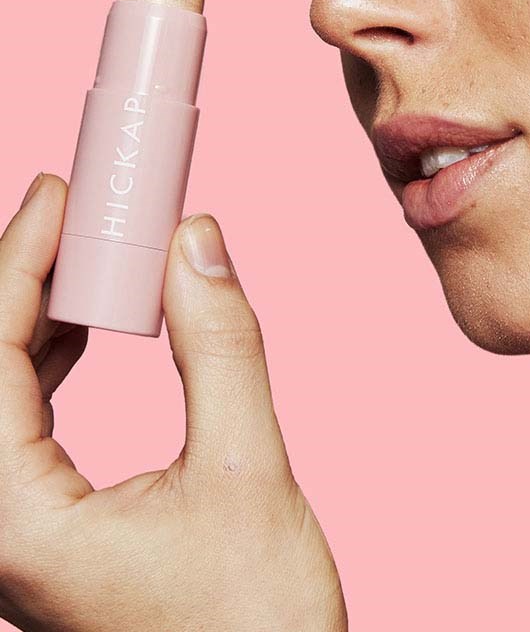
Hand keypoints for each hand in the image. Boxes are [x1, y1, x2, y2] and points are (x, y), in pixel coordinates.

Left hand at [0, 174, 347, 631]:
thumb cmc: (252, 625)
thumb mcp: (246, 469)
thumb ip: (220, 348)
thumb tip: (197, 243)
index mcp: (14, 521)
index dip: (16, 263)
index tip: (54, 193)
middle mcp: (0, 528)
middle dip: (26, 279)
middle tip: (76, 209)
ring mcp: (19, 533)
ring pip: (5, 396)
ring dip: (43, 315)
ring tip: (91, 252)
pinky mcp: (51, 530)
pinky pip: (29, 423)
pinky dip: (58, 360)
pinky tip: (93, 327)